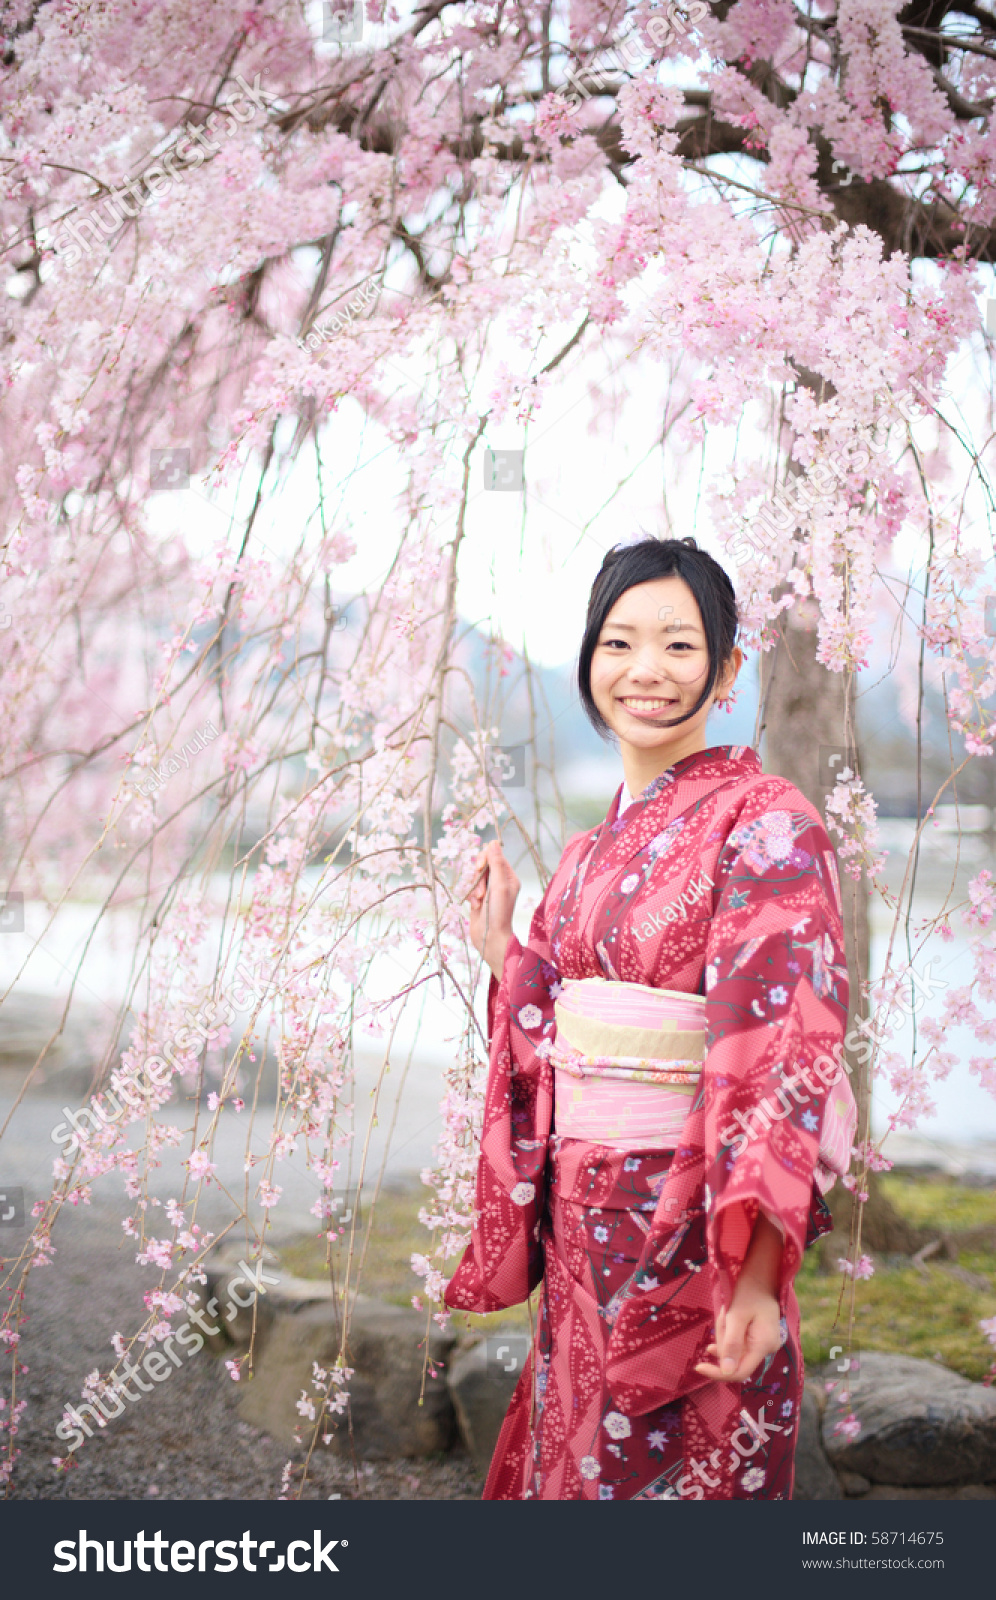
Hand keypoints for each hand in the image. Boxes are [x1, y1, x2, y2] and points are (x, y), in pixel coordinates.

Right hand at [467, 839, 519, 979]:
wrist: (490, 937)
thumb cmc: (498, 913)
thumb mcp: (499, 885)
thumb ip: (496, 863)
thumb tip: (493, 842)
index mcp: (509, 877)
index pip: (495, 856)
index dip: (484, 859)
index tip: (479, 867)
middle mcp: (500, 883)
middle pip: (483, 866)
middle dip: (478, 876)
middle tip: (481, 888)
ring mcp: (489, 891)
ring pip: (474, 878)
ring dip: (474, 888)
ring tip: (480, 901)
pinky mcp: (479, 900)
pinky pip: (470, 889)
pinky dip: (471, 897)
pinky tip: (476, 906)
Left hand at [693, 1281, 782, 1383]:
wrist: (761, 1276)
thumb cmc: (749, 1291)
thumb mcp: (736, 1316)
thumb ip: (731, 1344)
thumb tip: (726, 1372)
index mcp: (764, 1345)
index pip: (740, 1372)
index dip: (719, 1373)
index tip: (698, 1367)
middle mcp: (767, 1348)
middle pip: (735, 1359)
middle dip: (722, 1341)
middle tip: (723, 1316)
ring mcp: (764, 1344)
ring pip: (735, 1350)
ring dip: (725, 1334)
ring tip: (727, 1312)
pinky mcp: (759, 1339)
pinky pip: (739, 1343)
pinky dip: (729, 1334)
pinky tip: (724, 1322)